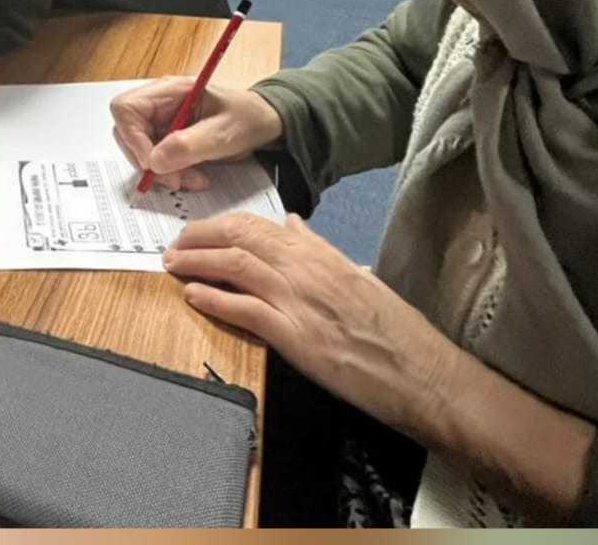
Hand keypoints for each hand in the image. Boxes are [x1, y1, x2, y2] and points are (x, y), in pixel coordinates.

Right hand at [109, 75, 282, 191]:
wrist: (264, 125)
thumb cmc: (247, 118)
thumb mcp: (223, 132)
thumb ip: (189, 145)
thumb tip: (154, 162)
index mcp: (169, 91)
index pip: (126, 108)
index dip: (131, 137)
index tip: (152, 163)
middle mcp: (160, 104)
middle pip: (128, 132)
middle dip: (148, 161)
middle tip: (175, 179)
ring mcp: (162, 122)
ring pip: (141, 151)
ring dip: (162, 172)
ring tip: (192, 180)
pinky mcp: (169, 140)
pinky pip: (157, 161)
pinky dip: (171, 175)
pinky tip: (194, 178)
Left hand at [163, 212, 461, 441]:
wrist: (424, 374)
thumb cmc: (396, 331)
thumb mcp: (358, 276)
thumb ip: (319, 249)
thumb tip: (292, 224)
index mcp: (319, 254)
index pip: (257, 226)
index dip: (220, 225)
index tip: (199, 231)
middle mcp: (305, 269)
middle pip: (238, 238)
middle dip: (199, 237)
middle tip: (175, 246)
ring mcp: (299, 302)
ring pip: (234, 266)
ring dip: (197, 263)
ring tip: (173, 265)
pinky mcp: (297, 338)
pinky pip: (245, 310)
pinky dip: (214, 300)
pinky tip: (194, 296)